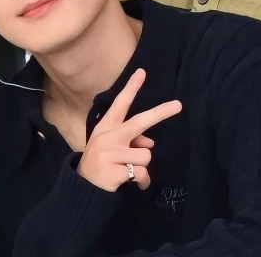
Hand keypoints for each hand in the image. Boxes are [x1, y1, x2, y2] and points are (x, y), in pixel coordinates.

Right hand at [77, 69, 181, 191]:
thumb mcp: (111, 147)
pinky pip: (142, 173)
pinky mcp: (114, 171)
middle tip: (178, 105)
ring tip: (129, 171)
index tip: (142, 72)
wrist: (82, 188)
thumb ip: (131, 140)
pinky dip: (142, 181)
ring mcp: (110, 153)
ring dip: (142, 166)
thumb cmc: (100, 162)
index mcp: (107, 127)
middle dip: (161, 112)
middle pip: (140, 121)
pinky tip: (131, 183)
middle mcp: (108, 136)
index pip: (120, 103)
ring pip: (146, 155)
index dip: (131, 87)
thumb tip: (150, 144)